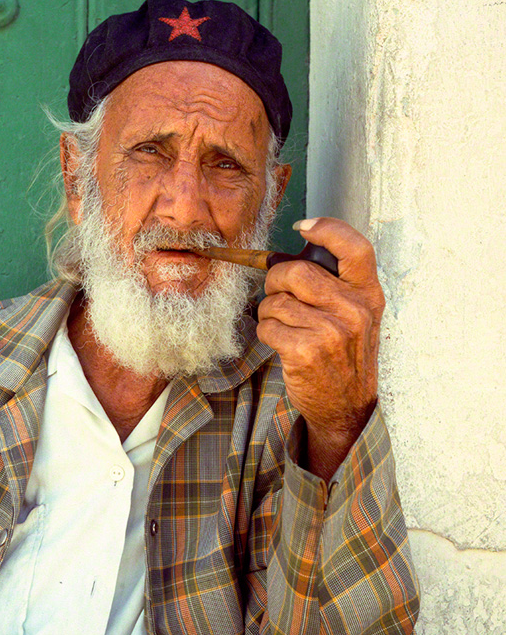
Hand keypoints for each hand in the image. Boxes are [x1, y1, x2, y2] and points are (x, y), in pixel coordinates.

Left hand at [256, 218, 384, 478]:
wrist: (346, 406)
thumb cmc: (344, 354)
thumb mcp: (356, 316)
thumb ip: (335, 286)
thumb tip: (287, 255)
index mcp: (368, 295)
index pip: (355, 248)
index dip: (327, 229)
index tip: (303, 227)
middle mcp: (354, 310)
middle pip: (297, 272)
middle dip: (275, 280)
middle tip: (277, 294)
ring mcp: (332, 332)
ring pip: (276, 301)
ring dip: (268, 312)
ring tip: (282, 325)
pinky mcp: (306, 352)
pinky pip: (267, 326)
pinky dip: (266, 332)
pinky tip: (280, 342)